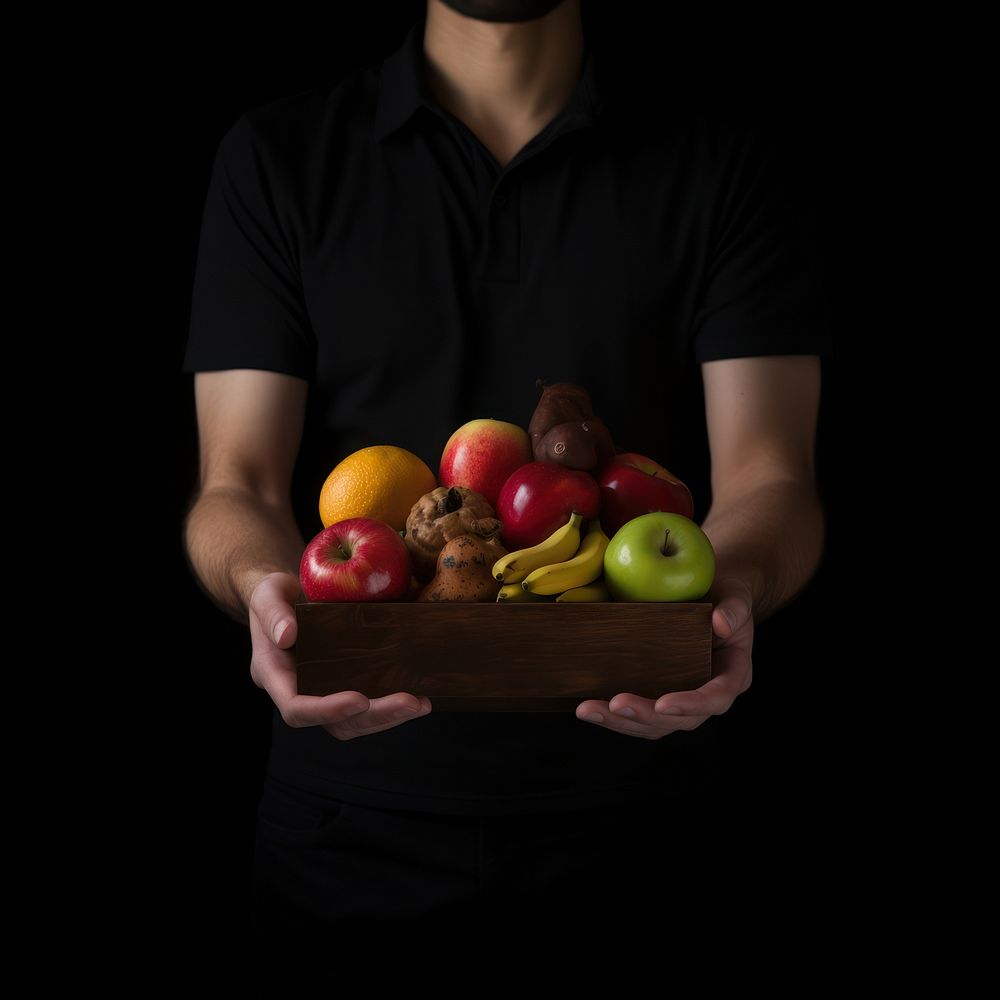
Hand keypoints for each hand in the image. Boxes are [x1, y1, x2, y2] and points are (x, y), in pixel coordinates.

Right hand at [248, 571, 431, 739]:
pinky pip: (368, 704)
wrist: (288, 595)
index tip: (360, 700)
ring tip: (422, 703)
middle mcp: (300, 691)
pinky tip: (420, 695)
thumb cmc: (274, 593)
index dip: (327, 710)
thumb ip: (273, 612)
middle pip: (335, 724)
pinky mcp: (345, 682)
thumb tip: (287, 634)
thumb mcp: (268, 593)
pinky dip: (392, 704)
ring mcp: (324, 691)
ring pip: (355, 721)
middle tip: (411, 703)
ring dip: (390, 717)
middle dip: (375, 717)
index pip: (296, 708)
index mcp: (275, 676)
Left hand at [575, 576, 753, 738]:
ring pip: (655, 725)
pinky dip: (613, 715)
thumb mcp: (735, 596)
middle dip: (645, 716)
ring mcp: (682, 698)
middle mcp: (708, 694)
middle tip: (615, 704)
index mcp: (732, 675)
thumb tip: (721, 623)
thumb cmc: (725, 596)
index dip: (690, 705)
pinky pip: (639, 714)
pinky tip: (587, 706)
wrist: (710, 595)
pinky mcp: (658, 693)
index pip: (716, 698)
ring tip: (588, 710)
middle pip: (680, 720)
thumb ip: (733, 609)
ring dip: (620, 722)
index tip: (663, 704)